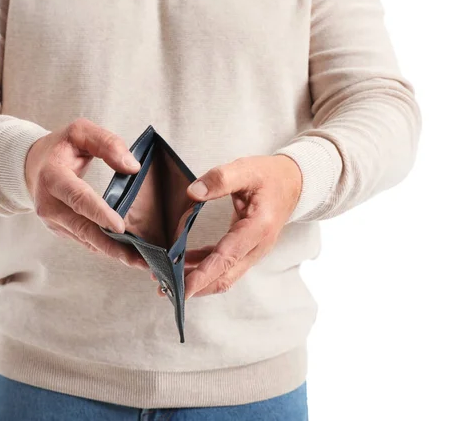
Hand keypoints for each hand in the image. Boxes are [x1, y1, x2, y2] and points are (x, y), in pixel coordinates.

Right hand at [25, 118, 146, 268]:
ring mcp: (53, 221)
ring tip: (139, 261)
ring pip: (85, 240)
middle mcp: (49, 204)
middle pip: (82, 228)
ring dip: (112, 252)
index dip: (98, 213)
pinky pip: (85, 241)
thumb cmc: (60, 147)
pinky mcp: (60, 230)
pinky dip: (105, 249)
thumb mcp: (80, 132)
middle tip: (138, 257)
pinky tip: (126, 255)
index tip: (120, 227)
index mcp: (52, 177)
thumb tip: (132, 167)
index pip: (77, 197)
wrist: (32, 165)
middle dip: (111, 245)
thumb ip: (107, 143)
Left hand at [169, 155, 301, 297]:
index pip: (227, 258)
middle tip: (165, 290)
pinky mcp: (245, 249)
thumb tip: (192, 192)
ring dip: (197, 280)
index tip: (183, 289)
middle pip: (225, 276)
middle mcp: (257, 246)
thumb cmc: (270, 176)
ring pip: (223, 275)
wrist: (294, 182)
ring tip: (167, 279)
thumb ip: (220, 179)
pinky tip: (182, 263)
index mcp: (259, 228)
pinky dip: (203, 267)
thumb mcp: (247, 169)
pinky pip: (223, 265)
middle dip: (195, 287)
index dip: (204, 275)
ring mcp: (252, 251)